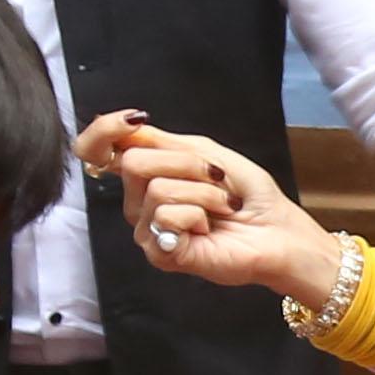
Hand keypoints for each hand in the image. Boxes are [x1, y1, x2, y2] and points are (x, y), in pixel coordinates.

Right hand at [80, 108, 341, 307]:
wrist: (276, 229)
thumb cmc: (247, 194)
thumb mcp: (206, 152)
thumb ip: (162, 141)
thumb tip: (128, 127)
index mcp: (147, 176)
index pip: (98, 151)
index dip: (103, 131)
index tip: (131, 120)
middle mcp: (140, 204)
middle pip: (134, 162)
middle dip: (186, 163)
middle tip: (214, 179)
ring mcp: (148, 230)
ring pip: (157, 189)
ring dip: (203, 192)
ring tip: (220, 207)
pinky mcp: (161, 254)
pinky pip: (167, 216)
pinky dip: (199, 214)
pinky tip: (209, 229)